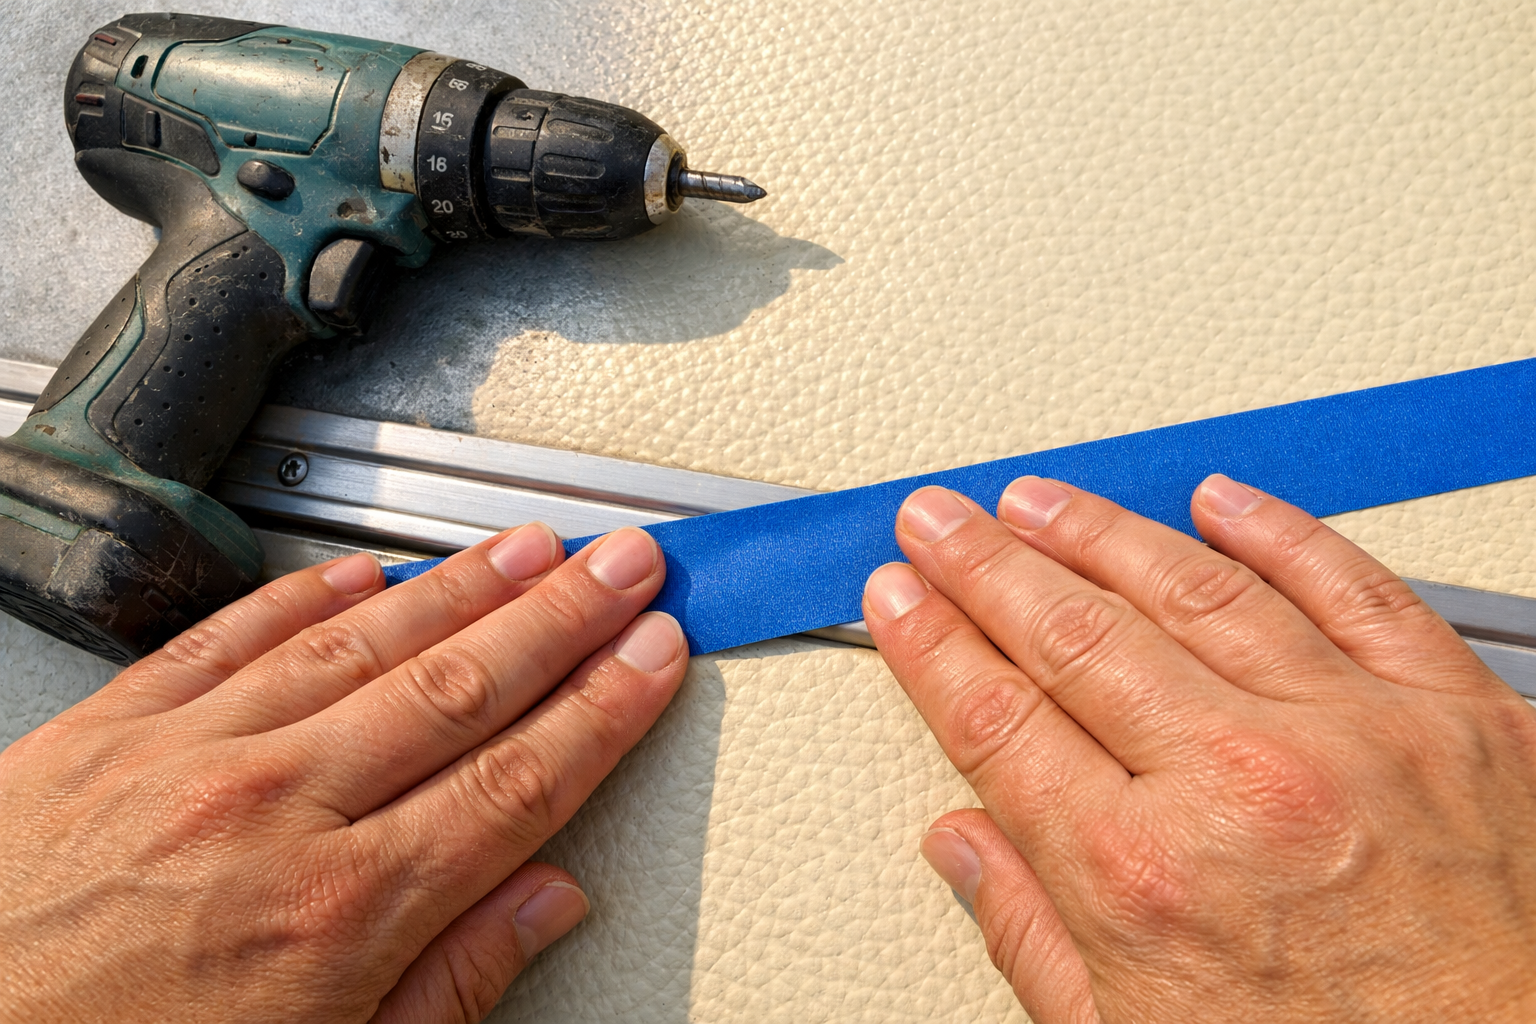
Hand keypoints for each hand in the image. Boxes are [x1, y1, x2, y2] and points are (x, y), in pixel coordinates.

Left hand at [0, 525, 687, 1023]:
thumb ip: (451, 982)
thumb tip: (547, 901)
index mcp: (338, 912)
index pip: (517, 778)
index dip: (603, 706)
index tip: (651, 656)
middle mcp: (271, 810)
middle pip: (459, 685)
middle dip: (563, 615)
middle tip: (627, 565)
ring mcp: (187, 756)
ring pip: (362, 639)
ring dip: (463, 586)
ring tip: (534, 547)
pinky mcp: (109, 731)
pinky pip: (230, 634)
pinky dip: (309, 592)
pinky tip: (369, 569)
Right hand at [863, 475, 1535, 1023]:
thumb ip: (1033, 935)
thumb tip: (964, 849)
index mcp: (1144, 878)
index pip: (995, 719)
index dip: (931, 645)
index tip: (900, 602)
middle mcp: (1244, 788)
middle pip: (1073, 635)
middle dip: (985, 565)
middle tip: (939, 522)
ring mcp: (1356, 738)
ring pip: (1194, 588)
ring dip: (1098, 533)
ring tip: (1039, 502)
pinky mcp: (1460, 719)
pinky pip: (1354, 588)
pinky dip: (1278, 532)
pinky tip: (1218, 501)